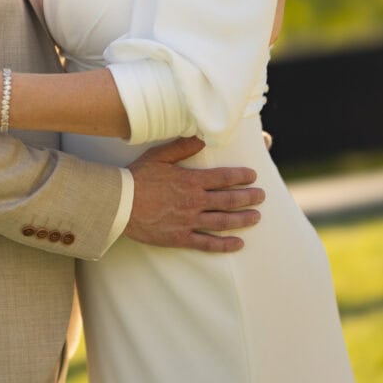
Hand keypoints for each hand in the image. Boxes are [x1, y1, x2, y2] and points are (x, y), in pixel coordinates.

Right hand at [125, 136, 263, 252]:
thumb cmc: (137, 178)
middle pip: (229, 200)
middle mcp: (194, 201)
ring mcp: (189, 221)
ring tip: (256, 217)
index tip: (253, 176)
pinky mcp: (180, 238)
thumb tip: (202, 138)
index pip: (224, 178)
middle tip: (262, 197)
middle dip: (249, 198)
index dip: (241, 177)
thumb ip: (182, 147)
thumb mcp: (159, 156)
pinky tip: (238, 243)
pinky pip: (207, 243)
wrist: (120, 204)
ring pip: (223, 221)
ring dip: (243, 219)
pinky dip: (225, 245)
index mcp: (191, 181)